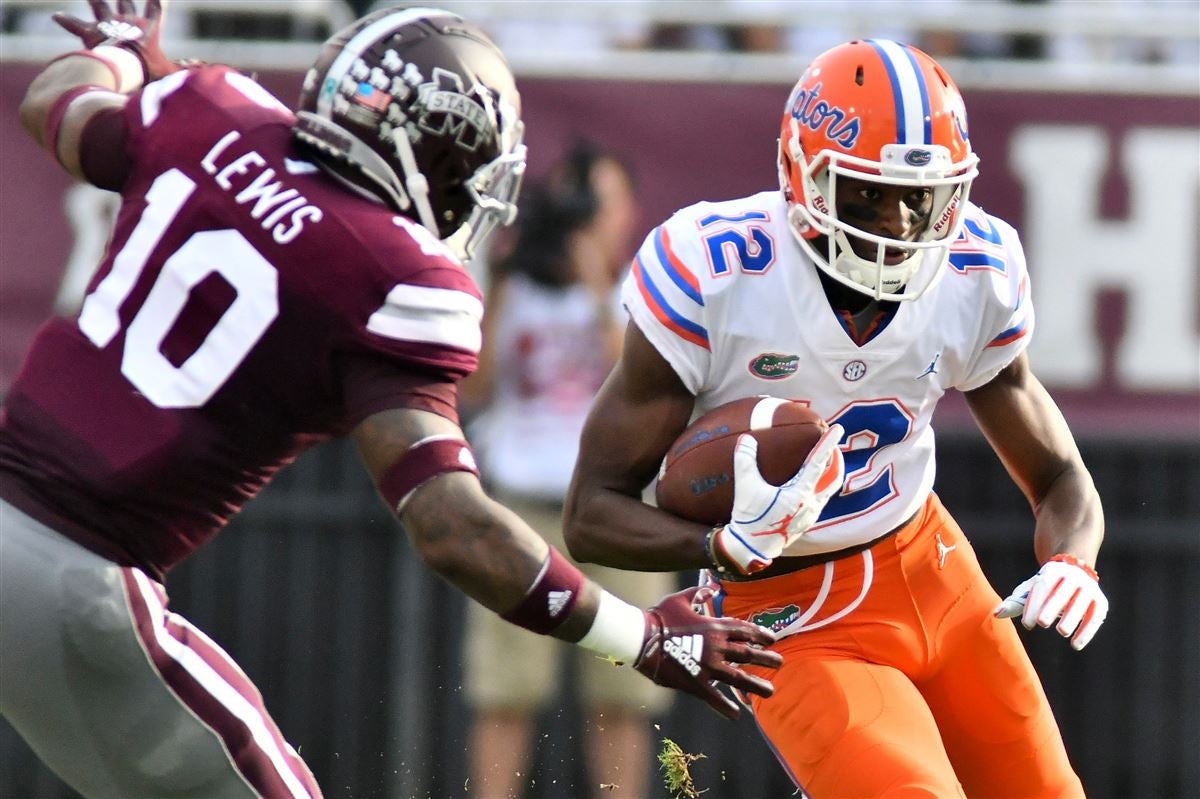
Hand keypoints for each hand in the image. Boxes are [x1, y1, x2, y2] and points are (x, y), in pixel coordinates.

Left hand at [53, 0, 177, 81]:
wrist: (121, 65)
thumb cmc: (146, 69)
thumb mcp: (168, 71)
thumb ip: (183, 69)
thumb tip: (203, 67)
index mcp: (147, 29)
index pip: (155, 10)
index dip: (155, 2)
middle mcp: (127, 21)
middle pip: (126, 3)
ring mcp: (108, 23)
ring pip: (100, 6)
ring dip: (95, 0)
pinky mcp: (89, 31)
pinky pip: (74, 24)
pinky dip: (66, 20)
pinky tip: (57, 16)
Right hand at [635, 586, 781, 718]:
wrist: (642, 637)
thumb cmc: (660, 616)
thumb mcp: (680, 599)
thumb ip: (699, 593)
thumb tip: (712, 587)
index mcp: (714, 627)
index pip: (745, 631)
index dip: (761, 635)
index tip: (772, 639)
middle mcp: (716, 647)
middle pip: (748, 654)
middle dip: (766, 659)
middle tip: (780, 663)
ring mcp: (708, 667)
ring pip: (738, 678)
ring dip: (756, 685)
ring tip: (770, 691)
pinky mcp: (695, 683)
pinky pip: (714, 698)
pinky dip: (725, 707)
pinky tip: (736, 715)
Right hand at [711, 424, 844, 574]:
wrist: (751, 548)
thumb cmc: (749, 517)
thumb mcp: (745, 487)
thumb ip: (745, 460)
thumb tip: (746, 438)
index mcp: (800, 493)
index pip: (818, 462)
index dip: (828, 444)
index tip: (838, 429)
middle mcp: (811, 504)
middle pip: (833, 478)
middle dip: (836, 460)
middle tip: (833, 446)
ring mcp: (810, 515)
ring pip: (828, 491)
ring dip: (830, 475)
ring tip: (827, 464)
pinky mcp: (805, 523)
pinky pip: (820, 501)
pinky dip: (820, 488)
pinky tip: (809, 486)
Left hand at [994, 554, 1108, 649]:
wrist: (1075, 569)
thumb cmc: (1047, 585)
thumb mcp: (1031, 588)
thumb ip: (1016, 601)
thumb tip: (996, 614)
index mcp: (1052, 571)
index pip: (1042, 587)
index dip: (1034, 605)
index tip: (1027, 624)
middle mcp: (1072, 577)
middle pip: (1062, 594)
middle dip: (1052, 608)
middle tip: (1042, 624)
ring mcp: (1089, 588)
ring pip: (1081, 604)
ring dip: (1072, 618)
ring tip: (1062, 632)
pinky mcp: (1101, 601)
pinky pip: (1096, 617)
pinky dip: (1087, 631)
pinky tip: (1076, 645)